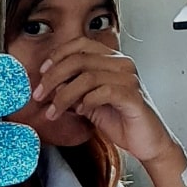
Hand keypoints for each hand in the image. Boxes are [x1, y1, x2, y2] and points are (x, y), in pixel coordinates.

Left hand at [34, 36, 177, 164]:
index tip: (42, 72)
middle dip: (53, 78)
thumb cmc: (122, 121)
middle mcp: (122, 64)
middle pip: (79, 59)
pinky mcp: (133, 97)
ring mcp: (129, 79)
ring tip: (55, 111)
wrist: (147, 143)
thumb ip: (73, 90)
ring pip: (87, 77)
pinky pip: (103, 92)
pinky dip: (87, 101)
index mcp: (112, 60)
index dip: (57, 55)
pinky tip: (81, 112)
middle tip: (39, 95)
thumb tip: (49, 84)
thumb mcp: (89, 102)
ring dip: (64, 95)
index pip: (80, 44)